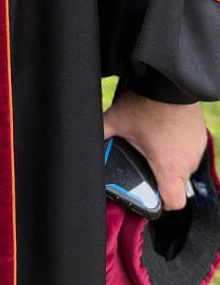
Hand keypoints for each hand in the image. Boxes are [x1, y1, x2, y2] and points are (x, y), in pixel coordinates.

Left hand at [103, 89, 207, 210]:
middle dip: (161, 175)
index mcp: (169, 167)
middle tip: (145, 160)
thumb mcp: (117, 120)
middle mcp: (187, 162)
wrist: (170, 81)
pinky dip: (178, 146)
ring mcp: (197, 149)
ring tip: (154, 142)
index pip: (174, 203)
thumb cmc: (146, 104)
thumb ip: (102, 133)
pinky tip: (164, 132)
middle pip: (176, 183)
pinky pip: (190, 149)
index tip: (150, 192)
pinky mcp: (200, 135)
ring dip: (170, 159)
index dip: (161, 202)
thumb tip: (85, 140)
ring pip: (183, 166)